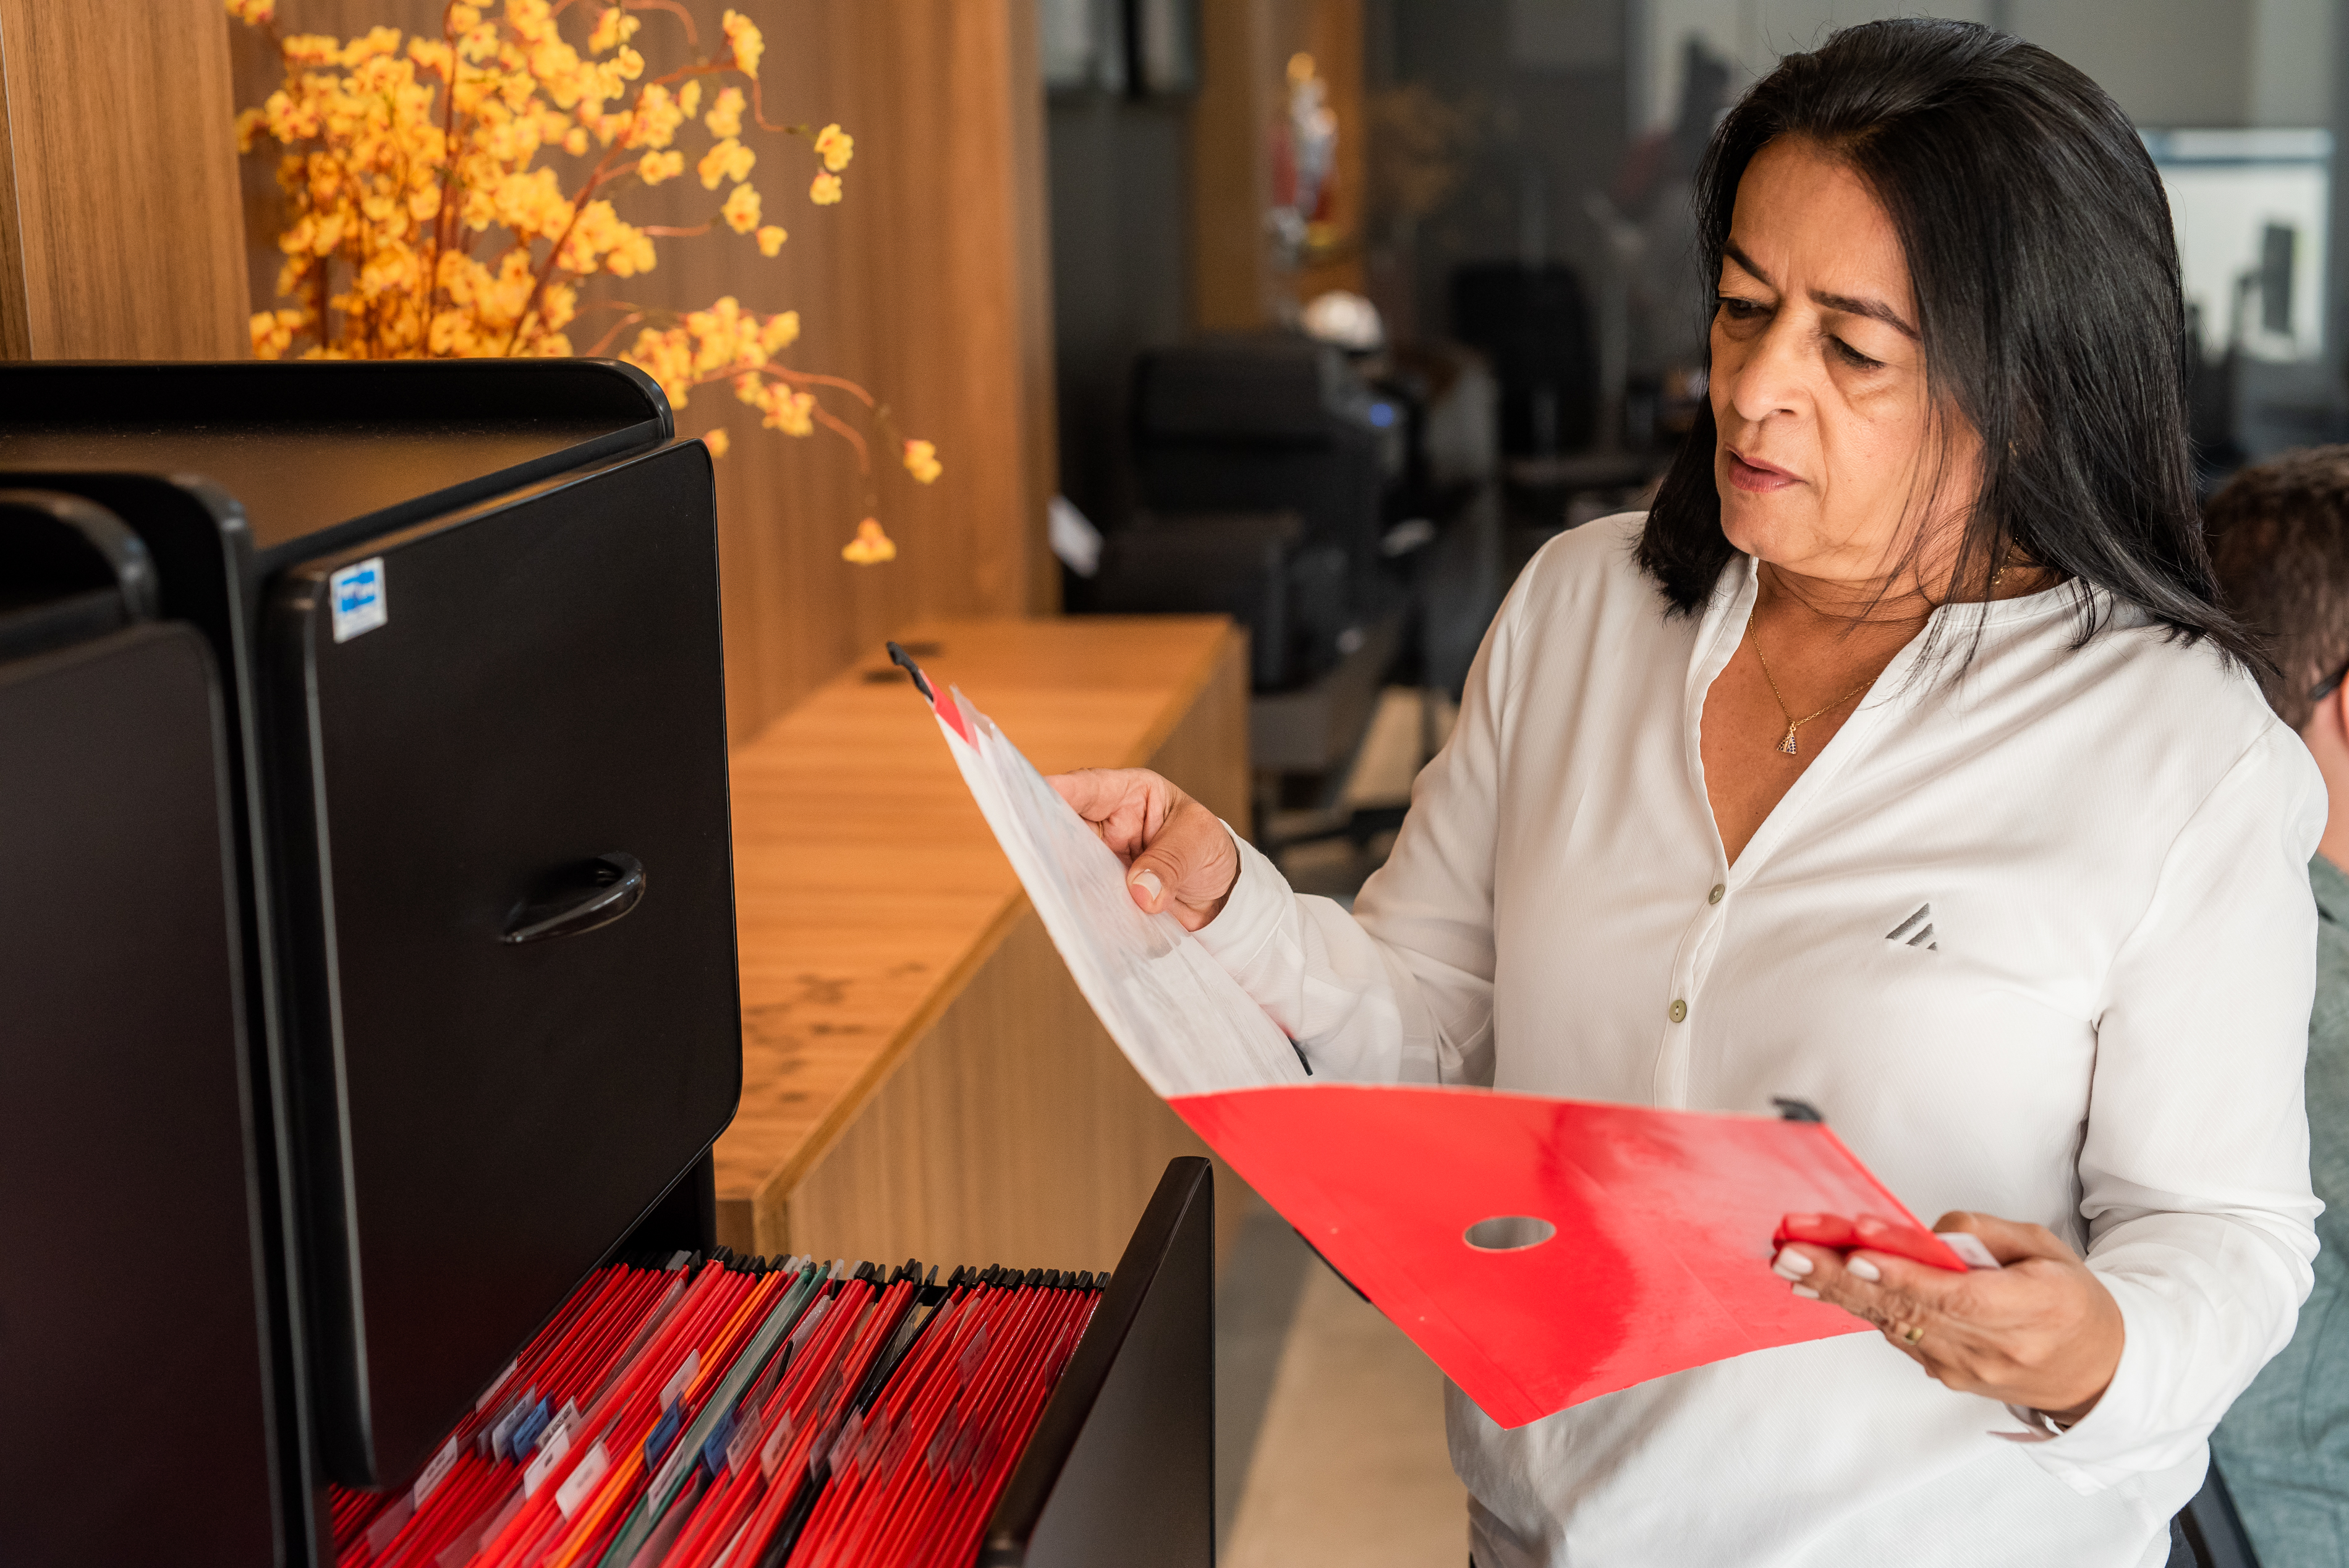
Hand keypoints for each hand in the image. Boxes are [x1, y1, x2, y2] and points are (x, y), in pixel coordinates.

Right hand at [1048, 767, 1239, 930]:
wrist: (1218, 898)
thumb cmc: (1208, 852)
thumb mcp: (1200, 844)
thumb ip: (1171, 862)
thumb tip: (1141, 893)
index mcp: (1130, 794)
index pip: (1089, 788)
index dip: (1061, 790)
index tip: (1034, 795)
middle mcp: (1106, 825)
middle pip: (1064, 826)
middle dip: (1048, 837)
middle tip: (1035, 852)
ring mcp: (1099, 861)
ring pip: (1067, 866)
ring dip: (1063, 879)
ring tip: (1057, 892)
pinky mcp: (1101, 894)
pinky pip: (1084, 900)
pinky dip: (1081, 910)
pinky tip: (1078, 920)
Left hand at [1770, 1212, 2124, 1422]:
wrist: (2094, 1371)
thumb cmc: (2069, 1300)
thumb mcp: (2045, 1249)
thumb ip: (1986, 1235)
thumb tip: (1928, 1233)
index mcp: (2032, 1309)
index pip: (1957, 1297)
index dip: (1904, 1278)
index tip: (1858, 1256)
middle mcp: (1992, 1348)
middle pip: (1909, 1310)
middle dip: (1843, 1279)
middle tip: (1792, 1253)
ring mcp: (1963, 1367)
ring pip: (1891, 1323)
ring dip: (1836, 1291)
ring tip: (1789, 1262)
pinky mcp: (1944, 1372)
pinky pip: (1895, 1332)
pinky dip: (1857, 1305)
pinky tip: (1818, 1283)